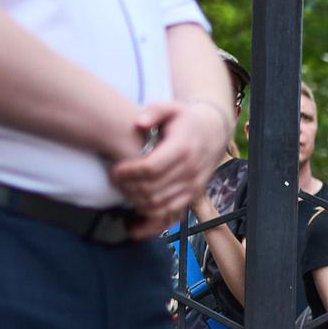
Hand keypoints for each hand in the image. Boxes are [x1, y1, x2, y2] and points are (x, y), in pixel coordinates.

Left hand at [108, 99, 230, 231]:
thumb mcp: (171, 107)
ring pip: (159, 204)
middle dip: (128, 187)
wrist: (213, 133)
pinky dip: (150, 220)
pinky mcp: (192, 196)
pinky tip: (134, 218)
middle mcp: (190, 170)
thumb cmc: (185, 120)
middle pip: (152, 189)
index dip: (129, 172)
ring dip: (136, 201)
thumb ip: (154, 111)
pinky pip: (170, 215)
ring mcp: (193, 186)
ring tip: (123, 190)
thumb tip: (138, 123)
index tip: (115, 170)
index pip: (151, 168)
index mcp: (182, 148)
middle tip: (114, 179)